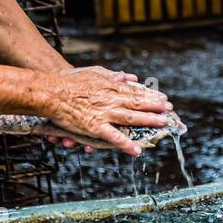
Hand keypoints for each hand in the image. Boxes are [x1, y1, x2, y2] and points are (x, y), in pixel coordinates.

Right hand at [45, 66, 170, 155]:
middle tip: (170, 111)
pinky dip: (125, 144)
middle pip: (138, 104)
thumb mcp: (94, 72)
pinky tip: (136, 150)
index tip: (164, 99)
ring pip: (131, 119)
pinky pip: (113, 137)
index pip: (136, 92)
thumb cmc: (71, 81)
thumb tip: (127, 76)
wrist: (52, 92)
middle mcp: (111, 100)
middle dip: (156, 108)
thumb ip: (112, 75)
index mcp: (111, 87)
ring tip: (163, 124)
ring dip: (148, 121)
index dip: (152, 97)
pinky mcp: (95, 127)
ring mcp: (104, 114)